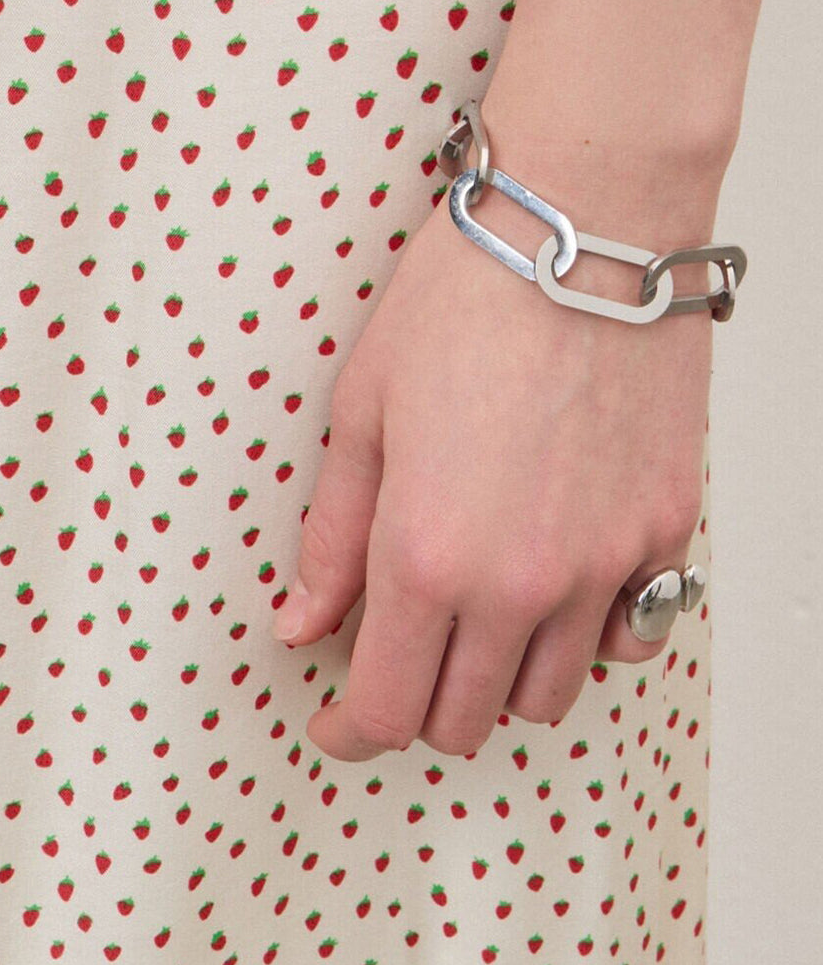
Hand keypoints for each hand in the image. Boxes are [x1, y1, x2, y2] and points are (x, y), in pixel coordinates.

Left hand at [270, 158, 716, 761]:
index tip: (336, 725)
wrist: (587, 231)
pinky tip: (556, 594)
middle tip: (398, 655)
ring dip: (498, 681)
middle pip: (462, 720)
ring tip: (474, 622)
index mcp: (425, 557)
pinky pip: (627, 641)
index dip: (350, 733)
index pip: (385, 711)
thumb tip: (300, 626)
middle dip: (416, 706)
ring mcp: (603, 567)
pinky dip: (585, 643)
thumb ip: (333, 540)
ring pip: (546, 698)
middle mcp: (519, 585)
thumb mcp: (362, 415)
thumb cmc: (463, 303)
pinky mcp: (664, 534)